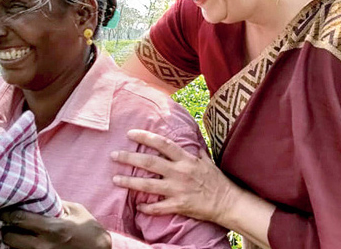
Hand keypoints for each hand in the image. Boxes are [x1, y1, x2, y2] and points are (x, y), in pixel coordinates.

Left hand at [0, 202, 110, 248]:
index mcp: (53, 229)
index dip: (6, 213)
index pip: (19, 220)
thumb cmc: (89, 229)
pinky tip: (22, 241)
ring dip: (11, 241)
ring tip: (13, 231)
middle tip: (6, 221)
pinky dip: (19, 248)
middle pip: (9, 238)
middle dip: (6, 229)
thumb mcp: (75, 211)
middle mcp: (43, 246)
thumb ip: (54, 204)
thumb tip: (36, 196)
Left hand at [110, 129, 240, 224]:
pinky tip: (138, 206)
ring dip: (129, 183)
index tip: (130, 133)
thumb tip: (188, 141)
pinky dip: (147, 207)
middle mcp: (179, 172)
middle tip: (114, 155)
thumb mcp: (206, 161)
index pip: (162, 144)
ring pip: (148, 185)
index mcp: (185, 159)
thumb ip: (194, 151)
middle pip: (150, 163)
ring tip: (115, 179)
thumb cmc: (217, 180)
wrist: (227, 202)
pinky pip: (158, 207)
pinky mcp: (179, 205)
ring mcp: (178, 189)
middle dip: (129, 158)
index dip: (145, 137)